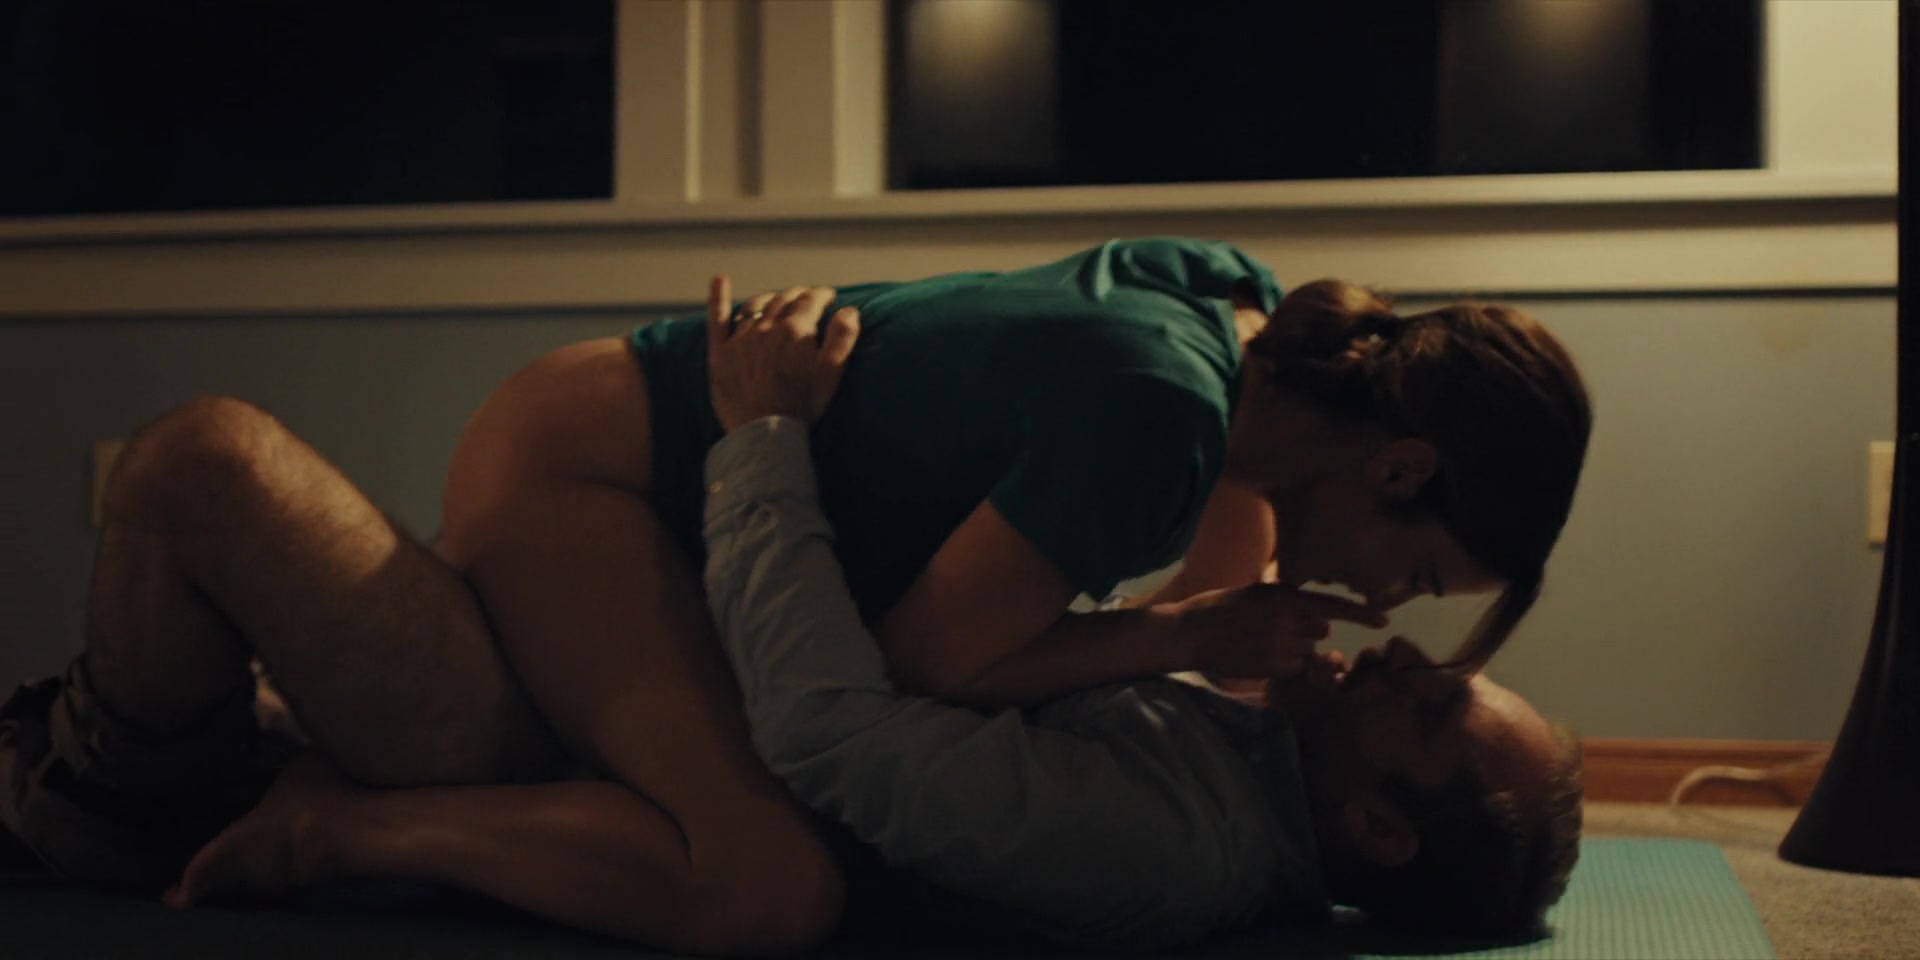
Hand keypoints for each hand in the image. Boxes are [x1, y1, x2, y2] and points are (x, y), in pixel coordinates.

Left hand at [706, 276, 860, 431]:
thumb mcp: (831, 373)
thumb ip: (842, 338)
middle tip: (806, 298)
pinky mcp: (721, 352)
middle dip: (798, 295)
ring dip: (770, 299)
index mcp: (796, 330)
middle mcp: (767, 327)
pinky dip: (718, 296)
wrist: (764, 431)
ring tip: (777, 299)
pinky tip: (720, 279)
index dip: (822, 295)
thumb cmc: (801, 405)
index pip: (811, 300)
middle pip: (784, 300)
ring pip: (756, 306)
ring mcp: (741, 338)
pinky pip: (718, 318)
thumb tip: (849, 310)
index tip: (829, 295)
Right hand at [1166, 583, 1385, 678]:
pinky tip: (1259, 654)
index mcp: (1283, 597)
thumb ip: (1287, 602)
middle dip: (1307, 629)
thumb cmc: (1219, 606)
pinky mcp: (1274, 668)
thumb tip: (1318, 619)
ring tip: (1262, 640)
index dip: (1361, 614)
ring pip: (1307, 650)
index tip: (1383, 620)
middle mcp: (1288, 622)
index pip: (1332, 605)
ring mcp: (1281, 647)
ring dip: (1295, 647)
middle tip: (1276, 625)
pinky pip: (1293, 666)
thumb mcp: (1256, 592)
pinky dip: (1284, 662)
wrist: (1190, 634)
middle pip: (1319, 629)